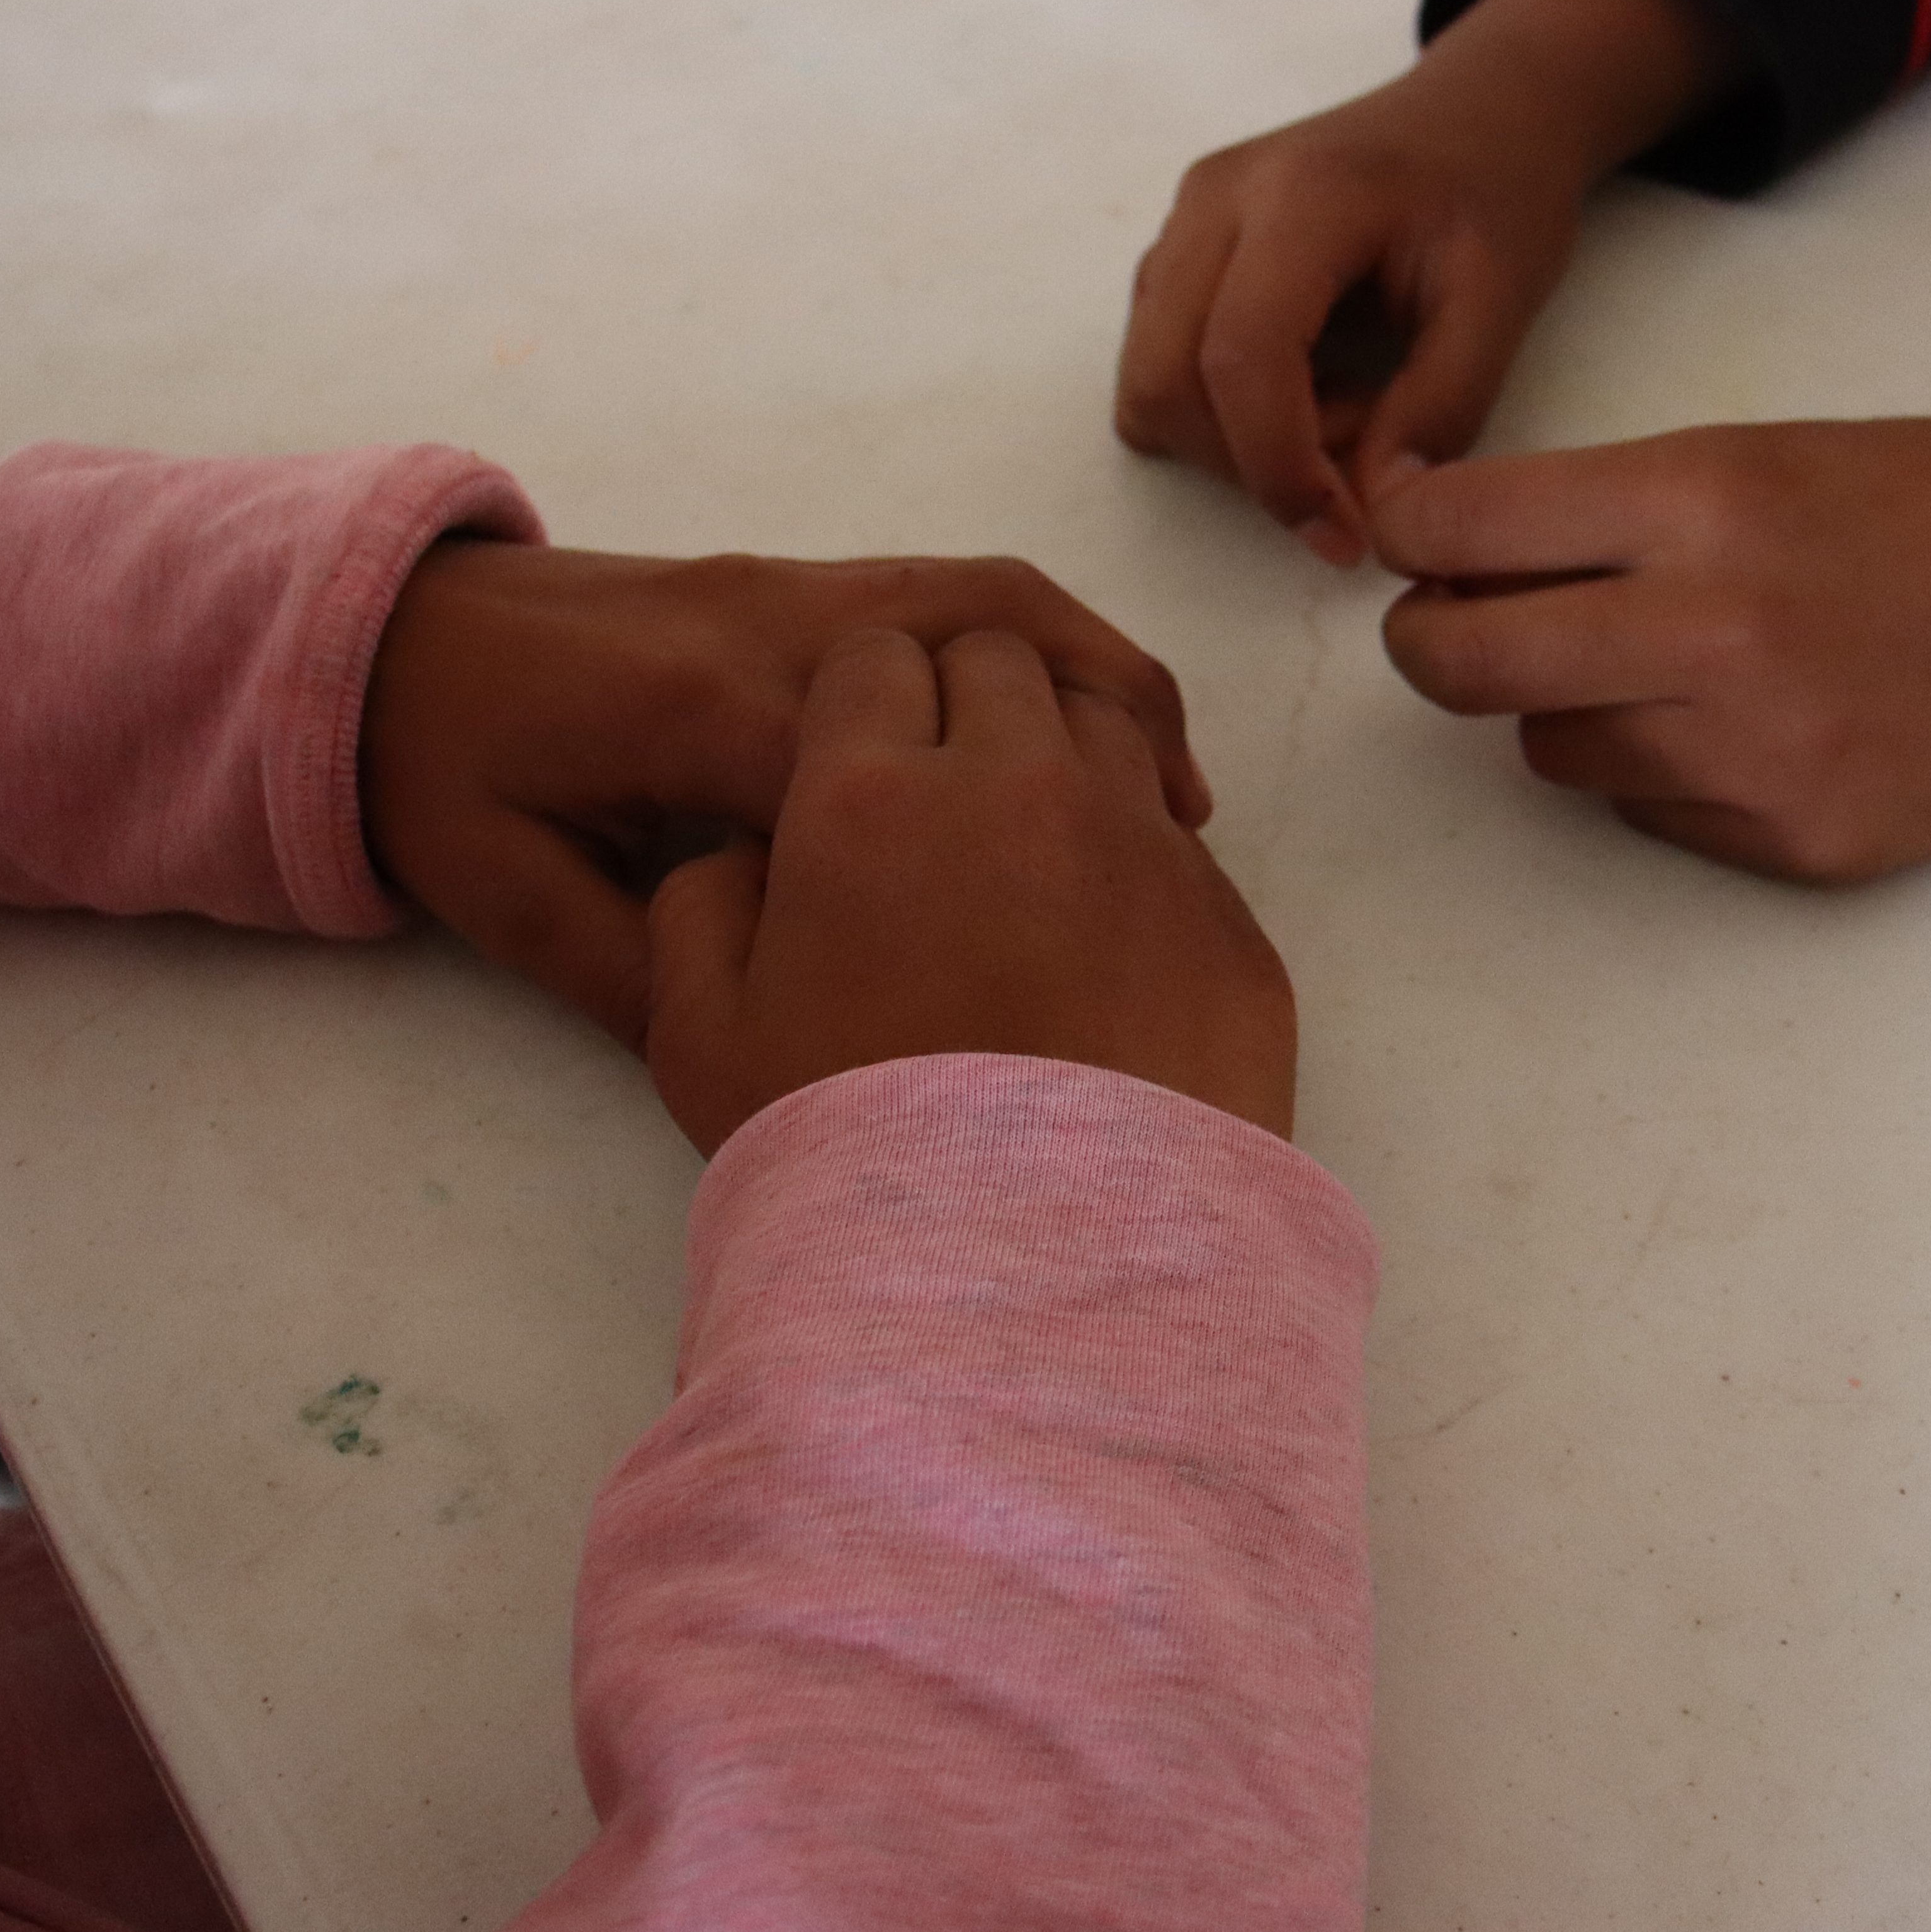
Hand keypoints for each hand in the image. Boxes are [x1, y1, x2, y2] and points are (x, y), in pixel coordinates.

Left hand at [362, 545, 1204, 1039]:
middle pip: (980, 632)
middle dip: (1097, 722)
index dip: (992, 834)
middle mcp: (766, 621)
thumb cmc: (440, 776)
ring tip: (1170, 787)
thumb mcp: (509, 904)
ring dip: (1093, 670)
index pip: (886, 761)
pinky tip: (1085, 734)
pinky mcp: (795, 582)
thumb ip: (642, 976)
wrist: (383, 639)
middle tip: (1183, 846)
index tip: (1078, 927)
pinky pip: (953, 588)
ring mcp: (788, 585)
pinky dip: (1044, 645)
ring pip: (985, 591)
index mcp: (697, 704)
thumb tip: (782, 1042)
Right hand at [643, 628, 1294, 1153]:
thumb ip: (702, 905)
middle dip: (961, 706)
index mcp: (872, 793)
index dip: (860, 706)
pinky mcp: (1228, 925)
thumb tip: (753, 850)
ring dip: (1058, 763)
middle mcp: (1018, 784)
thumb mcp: (702, 1037)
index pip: (875, 657)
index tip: (853, 774)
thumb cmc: (849, 1150)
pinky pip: (1179, 844)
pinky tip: (1102, 958)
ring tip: (1027, 870)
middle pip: (998, 664)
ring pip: (1103, 725)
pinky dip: (1136, 867)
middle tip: (938, 811)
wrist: (1036, 1274)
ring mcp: (1140, 848)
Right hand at [1115, 0, 1727, 565]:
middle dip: (1248, 463)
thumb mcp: (1504, 299)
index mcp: (1302, 194)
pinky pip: (1158, 363)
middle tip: (1359, 461)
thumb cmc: (1499, 192)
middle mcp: (1216, 198)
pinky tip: (1309, 387)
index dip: (1278, 468)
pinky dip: (1218, 411)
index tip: (1346, 536)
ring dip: (1232, 441)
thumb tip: (1373, 514)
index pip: (1240, 355)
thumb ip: (1443, 407)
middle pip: (1165, 379)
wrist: (1481, 111)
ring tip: (1343, 412)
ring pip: (1148, 381)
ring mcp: (1183, 220)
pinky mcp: (1177, 250)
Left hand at [1372, 412, 1930, 883]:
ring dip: (1565, 711)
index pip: (1461, 531)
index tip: (1410, 541)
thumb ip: (1633, 504)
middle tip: (1453, 626)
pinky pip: (1652, 818)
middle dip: (1432, 643)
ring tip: (1668, 663)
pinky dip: (1669, 776)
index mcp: (1710, 498)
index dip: (1410, 536)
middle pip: (1459, 666)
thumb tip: (1465, 554)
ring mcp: (1757, 758)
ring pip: (1549, 751)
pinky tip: (1764, 725)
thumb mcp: (1795, 449)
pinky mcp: (1802, 848)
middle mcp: (1715, 633)